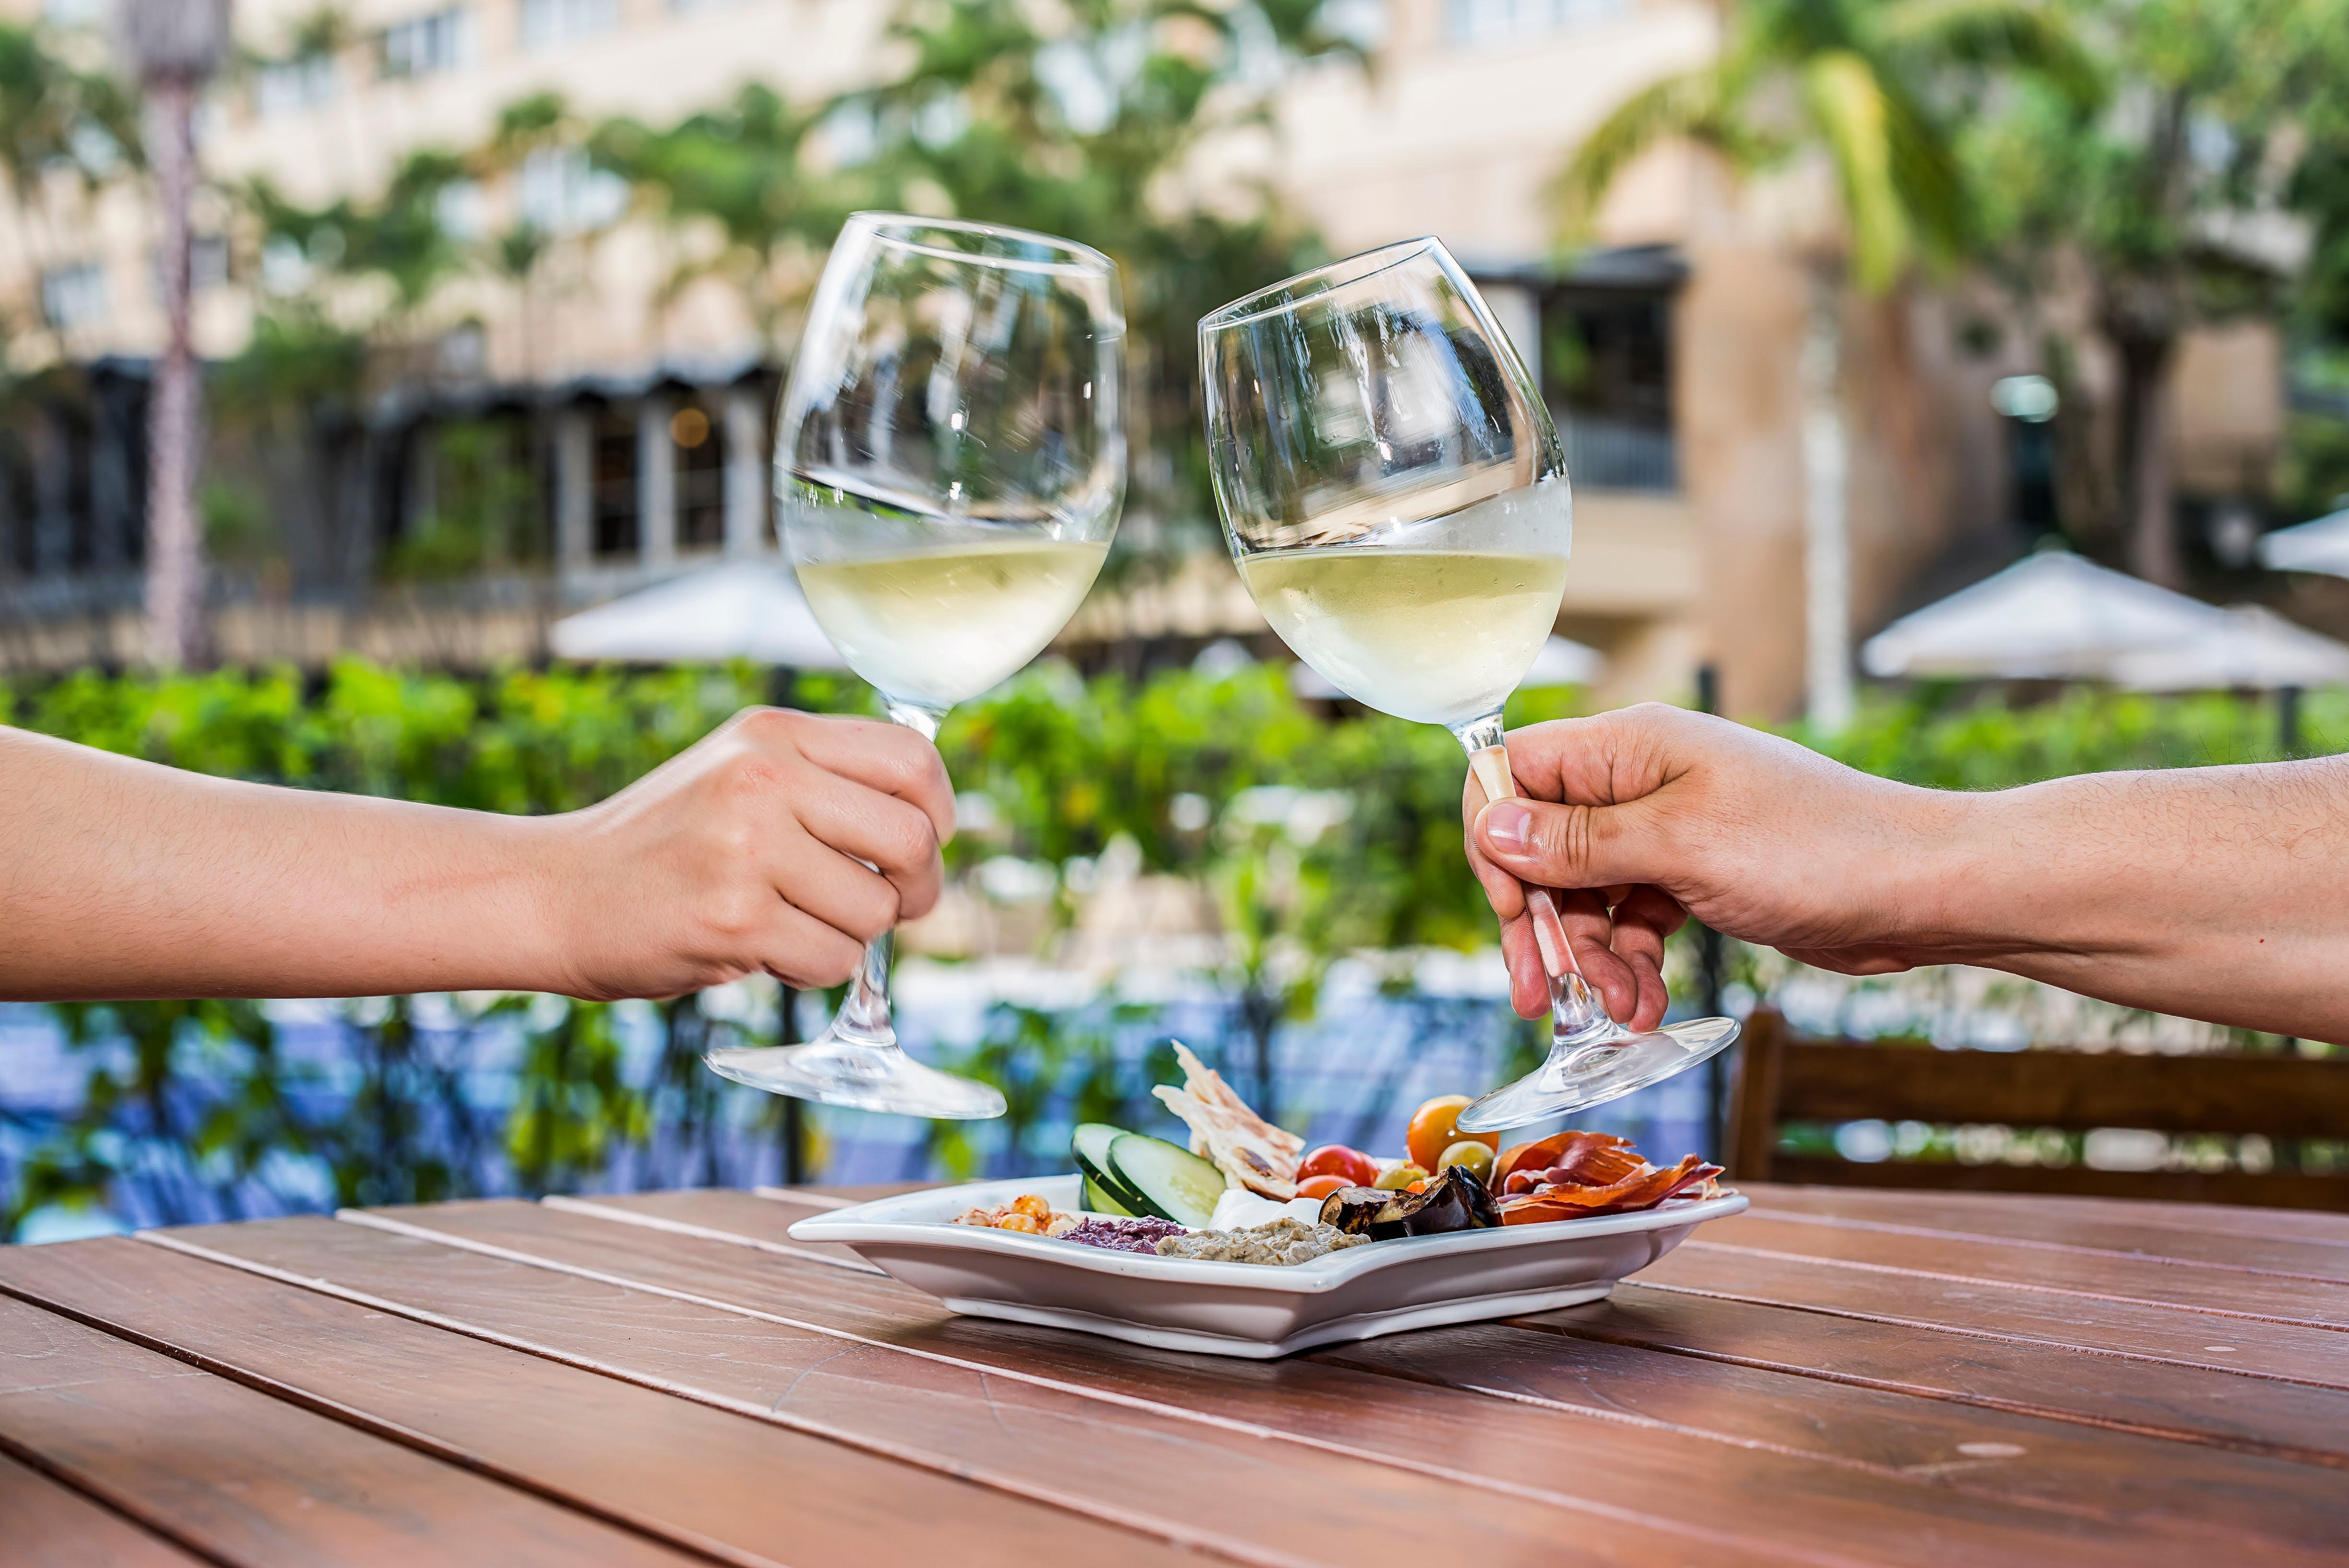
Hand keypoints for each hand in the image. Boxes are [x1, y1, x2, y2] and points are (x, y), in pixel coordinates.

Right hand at [544, 707, 953, 998]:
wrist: (558, 892)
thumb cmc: (665, 843)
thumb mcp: (740, 774)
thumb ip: (825, 781)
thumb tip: (928, 823)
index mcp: (774, 736)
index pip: (911, 762)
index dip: (937, 813)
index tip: (924, 844)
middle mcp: (764, 780)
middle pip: (911, 841)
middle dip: (916, 890)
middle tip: (888, 907)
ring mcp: (748, 850)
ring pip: (874, 912)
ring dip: (851, 936)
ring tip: (794, 923)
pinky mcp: (734, 920)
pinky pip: (831, 960)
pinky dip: (813, 969)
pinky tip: (766, 950)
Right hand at [1462, 704, 1962, 1023]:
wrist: (1919, 888)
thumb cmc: (1814, 848)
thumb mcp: (1680, 846)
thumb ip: (1580, 841)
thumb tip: (1493, 826)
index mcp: (1629, 746)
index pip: (1515, 772)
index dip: (1496, 842)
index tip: (1511, 912)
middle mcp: (1640, 780)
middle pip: (1543, 846)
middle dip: (1540, 925)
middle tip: (1540, 997)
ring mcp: (1668, 828)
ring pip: (1585, 894)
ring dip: (1591, 960)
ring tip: (1621, 1013)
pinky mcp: (1695, 873)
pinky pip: (1632, 918)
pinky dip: (1631, 964)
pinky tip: (1645, 1007)